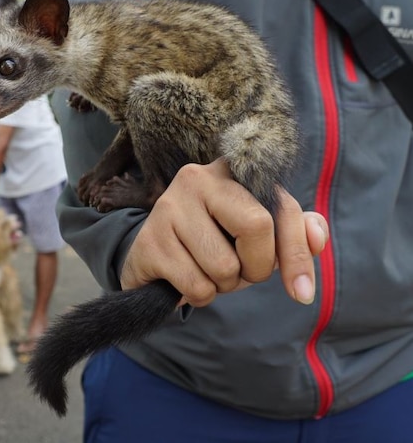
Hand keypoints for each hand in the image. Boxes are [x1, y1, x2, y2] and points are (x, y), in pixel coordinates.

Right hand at [121, 159, 327, 306]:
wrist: (154, 260)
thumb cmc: (214, 243)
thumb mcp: (258, 238)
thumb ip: (294, 234)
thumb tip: (317, 237)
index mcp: (232, 172)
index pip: (282, 209)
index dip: (297, 255)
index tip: (302, 293)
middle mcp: (197, 178)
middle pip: (256, 227)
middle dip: (256, 268)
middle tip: (239, 271)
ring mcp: (168, 206)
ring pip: (224, 265)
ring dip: (223, 285)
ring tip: (206, 271)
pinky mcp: (149, 240)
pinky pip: (196, 285)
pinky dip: (199, 295)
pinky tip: (185, 279)